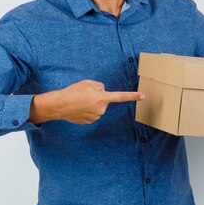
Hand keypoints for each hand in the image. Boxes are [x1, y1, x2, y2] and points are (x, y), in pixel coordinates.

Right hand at [30, 80, 144, 124]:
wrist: (59, 105)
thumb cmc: (73, 92)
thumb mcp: (88, 83)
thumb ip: (99, 86)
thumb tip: (103, 92)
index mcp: (102, 98)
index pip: (121, 96)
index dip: (133, 96)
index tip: (144, 96)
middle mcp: (101, 109)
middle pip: (104, 100)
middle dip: (98, 96)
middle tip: (84, 95)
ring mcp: (96, 117)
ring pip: (98, 107)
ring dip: (92, 103)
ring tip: (80, 101)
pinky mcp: (90, 121)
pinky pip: (93, 113)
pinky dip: (87, 110)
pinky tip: (79, 108)